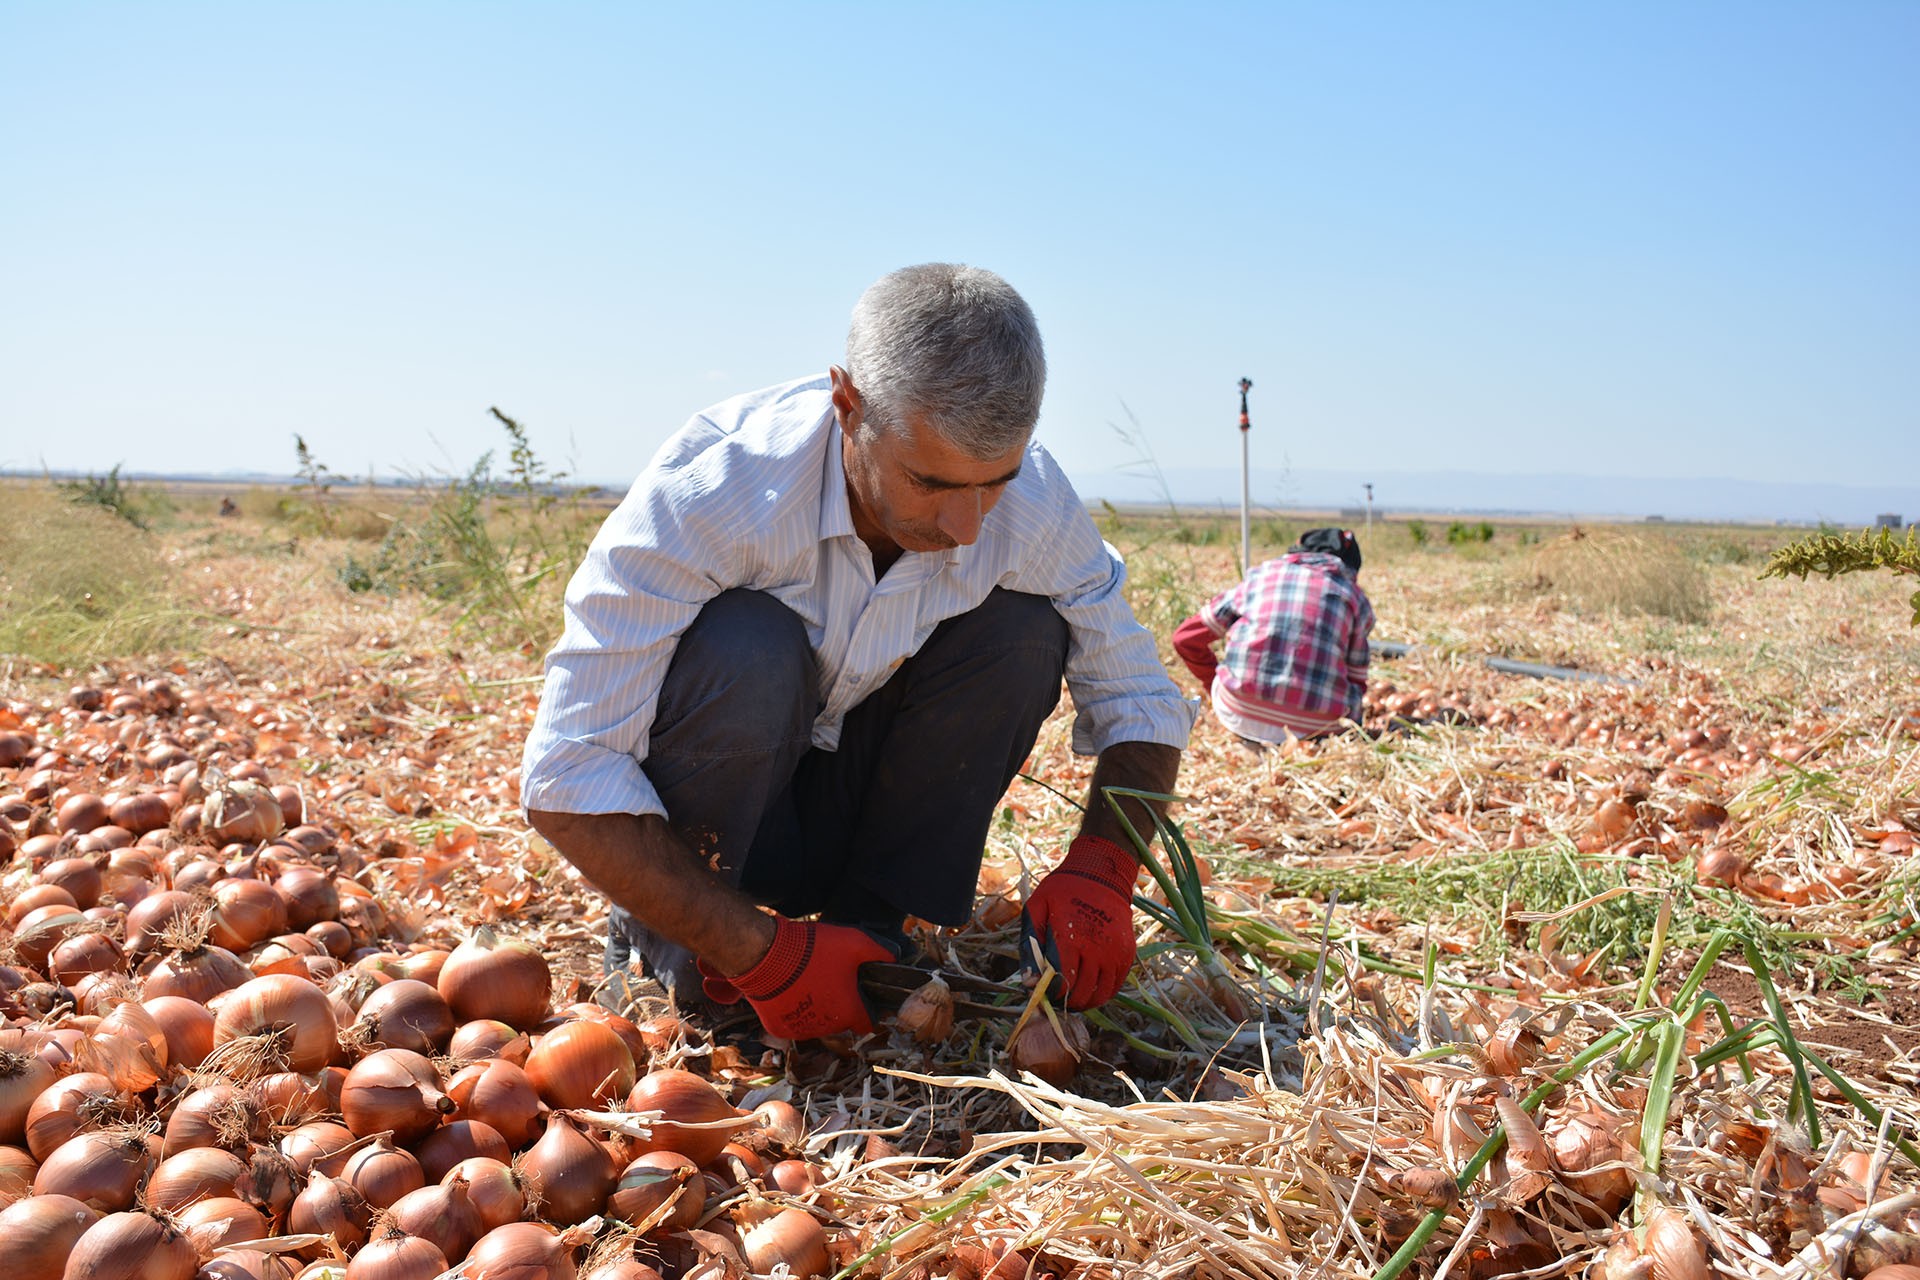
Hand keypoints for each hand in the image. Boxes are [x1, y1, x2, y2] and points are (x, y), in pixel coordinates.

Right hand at [704, 916, 894, 1039]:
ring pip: (817, 1023)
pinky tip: (790, 990)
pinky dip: (794, 1010)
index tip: (861, 994)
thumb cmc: (812, 949)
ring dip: (817, 1008)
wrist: (765, 955)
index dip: (868, 1009)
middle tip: (831, 979)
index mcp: (849, 1011)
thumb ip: (879, 951)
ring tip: (809, 981)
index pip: (868, 1022)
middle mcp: (827, 1028)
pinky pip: (793, 1022)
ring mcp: (801, 1030)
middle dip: (840, 1004)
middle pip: (841, 1021)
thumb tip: (895, 957)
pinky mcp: (779, 1029)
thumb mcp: (854, 941)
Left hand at [1021, 835, 1138, 1009]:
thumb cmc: (1063, 890)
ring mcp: (1115, 954)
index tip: (1043, 993)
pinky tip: (1090, 989)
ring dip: (1085, 1002)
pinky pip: (1115, 986)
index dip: (1050, 995)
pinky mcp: (1127, 954)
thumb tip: (1028, 981)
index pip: (1061, 984)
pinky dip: (1102, 993)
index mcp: (1071, 939)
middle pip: (1080, 993)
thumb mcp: (1037, 908)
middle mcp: (1096, 950)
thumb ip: (1029, 945)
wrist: (1101, 874)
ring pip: (1100, 995)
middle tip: (1056, 1000)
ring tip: (1073, 998)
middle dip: (1066, 1002)